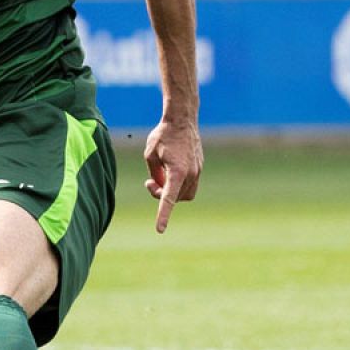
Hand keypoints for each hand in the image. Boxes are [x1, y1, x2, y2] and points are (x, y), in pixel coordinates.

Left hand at [143, 118, 201, 232]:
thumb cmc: (163, 135)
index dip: (163, 215)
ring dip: (171, 191)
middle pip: (175, 198)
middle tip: (149, 182)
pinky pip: (189, 184)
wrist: (183, 119)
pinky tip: (168, 171)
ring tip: (158, 176)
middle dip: (161, 194)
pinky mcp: (200, 167)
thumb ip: (154, 173)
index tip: (159, 229)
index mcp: (177, 171)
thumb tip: (160, 186)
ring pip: (184, 194)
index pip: (168, 199)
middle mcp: (191, 174)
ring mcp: (198, 171)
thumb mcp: (149, 154)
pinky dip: (178, 184)